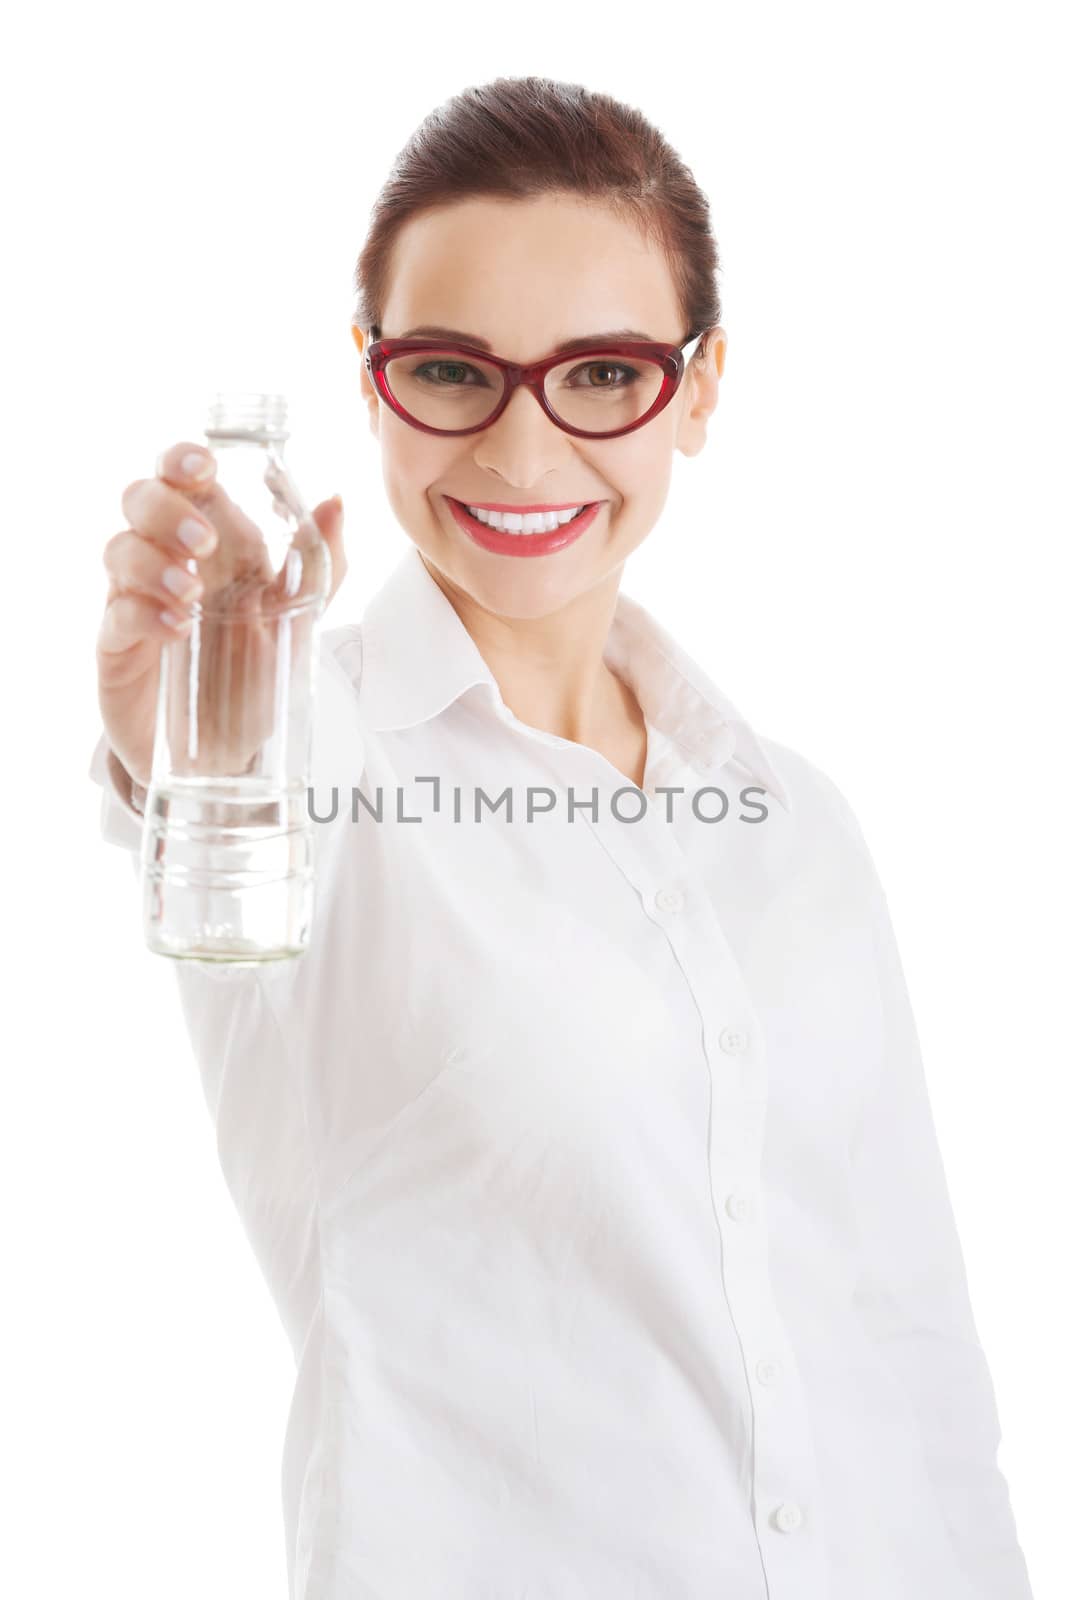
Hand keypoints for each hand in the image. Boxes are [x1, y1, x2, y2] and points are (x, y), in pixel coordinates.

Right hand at [96, 441, 346, 788]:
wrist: (226, 752)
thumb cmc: (255, 674)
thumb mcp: (299, 622)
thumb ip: (320, 566)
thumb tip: (336, 501)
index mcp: (213, 543)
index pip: (181, 478)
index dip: (181, 460)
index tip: (204, 467)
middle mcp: (167, 560)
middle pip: (140, 500)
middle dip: (166, 508)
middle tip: (204, 541)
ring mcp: (136, 600)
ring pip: (119, 550)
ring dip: (154, 563)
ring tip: (192, 594)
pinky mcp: (117, 647)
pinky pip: (115, 615)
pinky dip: (142, 613)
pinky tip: (174, 627)